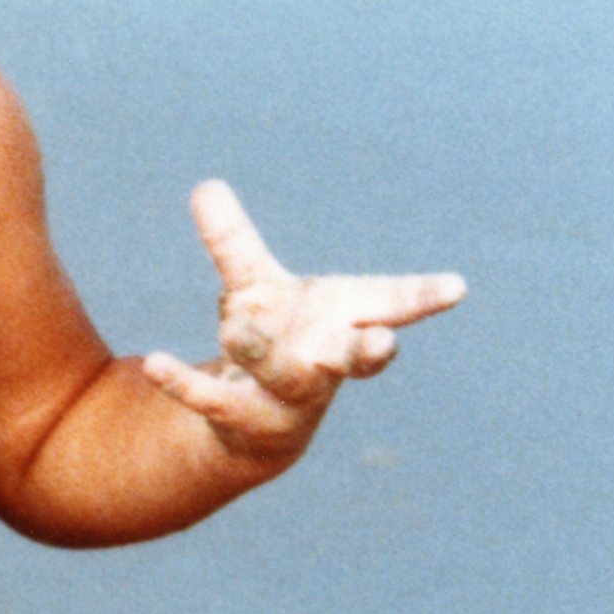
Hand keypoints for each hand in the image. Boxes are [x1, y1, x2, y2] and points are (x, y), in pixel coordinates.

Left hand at [141, 179, 464, 458]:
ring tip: (239, 328)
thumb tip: (204, 186)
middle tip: (381, 345)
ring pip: (287, 379)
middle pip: (353, 358)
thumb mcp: (254, 287)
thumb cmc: (277, 341)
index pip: (392, 305)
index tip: (457, 288)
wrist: (256, 427)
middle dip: (368, 351)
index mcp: (345, 321)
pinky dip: (185, 381)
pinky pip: (214, 399)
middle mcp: (326, 363)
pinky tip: (156, 363)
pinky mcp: (245, 419)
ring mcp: (290, 397)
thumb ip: (233, 244)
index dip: (424, 297)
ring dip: (267, 354)